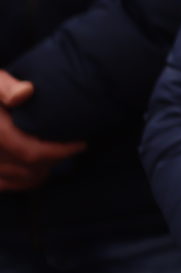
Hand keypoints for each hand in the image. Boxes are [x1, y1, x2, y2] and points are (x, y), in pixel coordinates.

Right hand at [0, 73, 83, 192]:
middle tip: (72, 148)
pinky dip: (23, 182)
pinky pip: (3, 184)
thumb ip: (6, 87)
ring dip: (42, 171)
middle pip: (28, 169)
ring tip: (58, 156)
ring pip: (19, 179)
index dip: (60, 152)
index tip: (81, 144)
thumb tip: (26, 92)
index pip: (31, 152)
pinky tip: (38, 171)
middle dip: (54, 160)